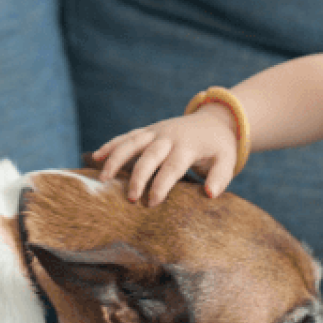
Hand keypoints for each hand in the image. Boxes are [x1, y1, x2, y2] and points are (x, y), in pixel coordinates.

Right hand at [92, 106, 239, 205]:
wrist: (214, 119)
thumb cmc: (220, 147)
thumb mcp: (227, 160)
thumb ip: (220, 177)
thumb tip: (209, 194)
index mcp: (187, 146)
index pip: (172, 167)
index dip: (161, 185)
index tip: (152, 203)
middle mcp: (168, 137)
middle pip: (149, 156)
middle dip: (138, 177)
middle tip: (130, 199)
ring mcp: (156, 131)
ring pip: (131, 143)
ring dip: (115, 160)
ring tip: (102, 180)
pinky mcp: (148, 130)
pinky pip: (126, 137)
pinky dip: (111, 145)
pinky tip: (95, 157)